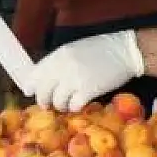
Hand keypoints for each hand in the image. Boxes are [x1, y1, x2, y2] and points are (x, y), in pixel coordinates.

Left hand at [26, 30, 144, 111]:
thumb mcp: (75, 50)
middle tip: (49, 104)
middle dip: (44, 100)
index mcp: (59, 55)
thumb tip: (46, 80)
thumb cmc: (102, 50)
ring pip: (57, 101)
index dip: (31, 86)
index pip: (35, 74)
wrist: (126, 51)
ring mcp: (75, 79)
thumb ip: (60, 63)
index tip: (31, 92)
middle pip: (43, 91)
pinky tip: (80, 103)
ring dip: (61, 105)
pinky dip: (75, 107)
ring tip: (68, 104)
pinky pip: (73, 106)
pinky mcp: (88, 91)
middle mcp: (63, 67)